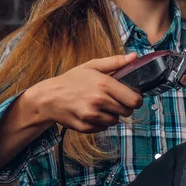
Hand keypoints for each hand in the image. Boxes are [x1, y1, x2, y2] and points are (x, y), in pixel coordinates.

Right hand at [28, 53, 143, 132]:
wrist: (49, 97)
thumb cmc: (72, 79)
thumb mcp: (92, 66)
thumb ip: (115, 62)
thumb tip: (134, 57)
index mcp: (104, 84)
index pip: (134, 100)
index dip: (136, 99)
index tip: (131, 96)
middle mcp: (99, 101)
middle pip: (127, 112)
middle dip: (124, 107)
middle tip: (114, 100)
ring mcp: (91, 116)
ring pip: (115, 121)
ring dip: (111, 115)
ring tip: (100, 105)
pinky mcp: (85, 127)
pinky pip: (103, 128)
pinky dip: (100, 122)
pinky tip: (91, 113)